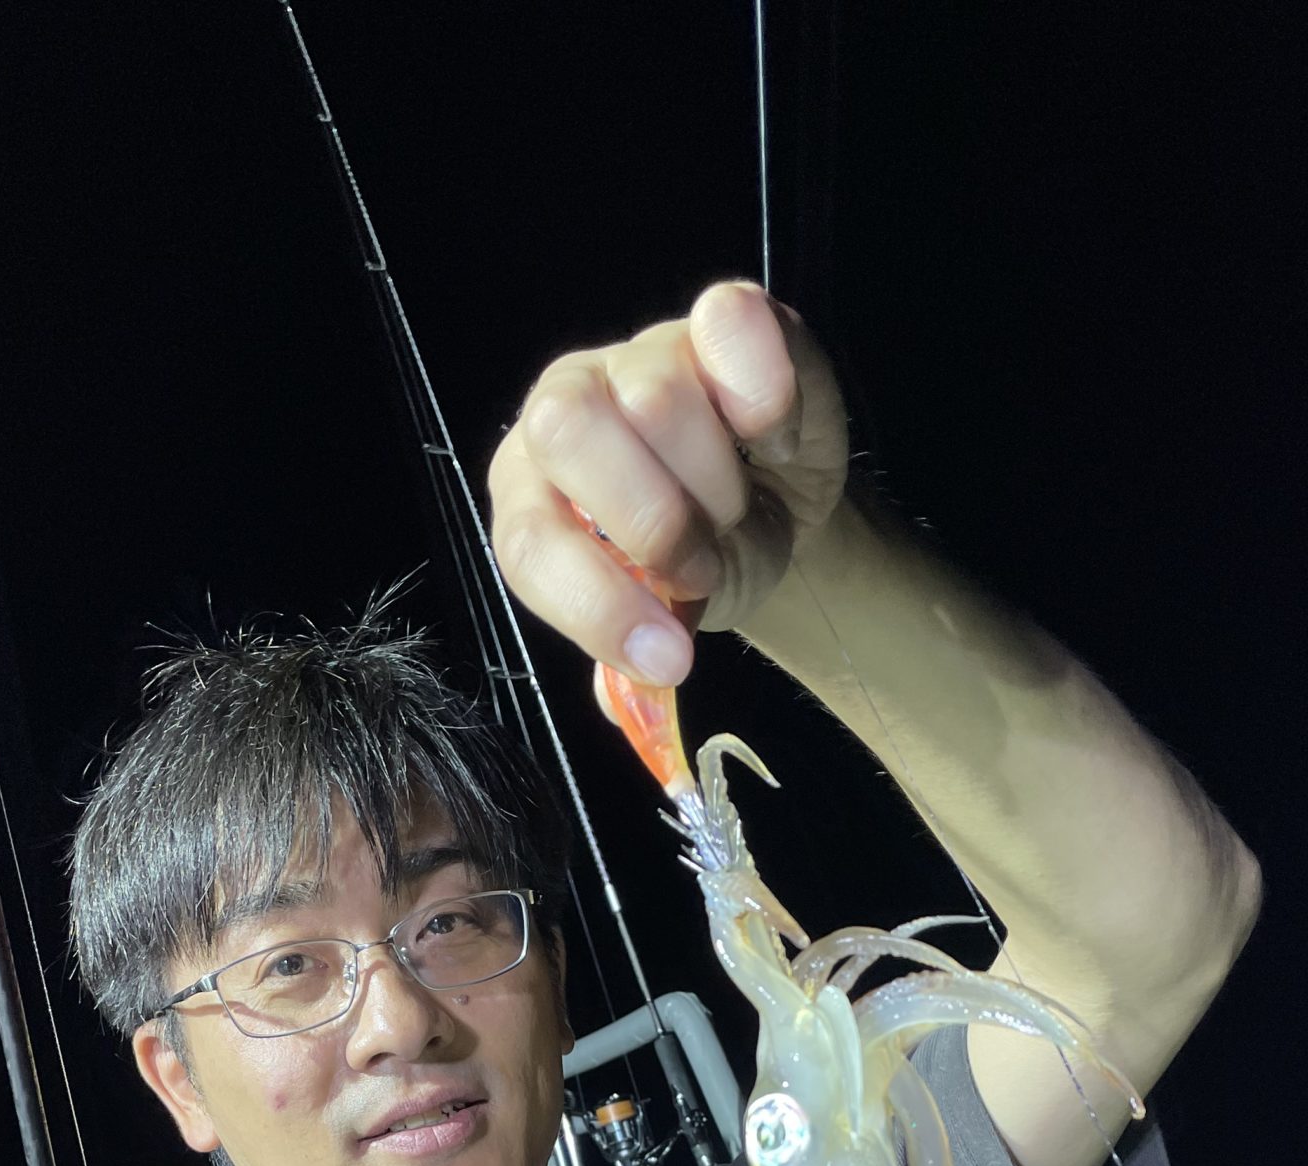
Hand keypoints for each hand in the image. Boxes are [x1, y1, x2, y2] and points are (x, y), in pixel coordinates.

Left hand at [488, 280, 849, 692]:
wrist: (776, 504)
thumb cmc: (701, 558)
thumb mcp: (665, 620)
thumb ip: (634, 661)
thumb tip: (629, 703)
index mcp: (530, 495)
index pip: (531, 542)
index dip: (598, 606)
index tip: (671, 659)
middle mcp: (566, 409)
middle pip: (567, 430)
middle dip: (654, 524)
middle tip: (700, 566)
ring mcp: (637, 353)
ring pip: (657, 396)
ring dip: (715, 484)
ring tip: (733, 509)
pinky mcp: (716, 319)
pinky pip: (731, 325)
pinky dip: (766, 396)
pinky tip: (775, 439)